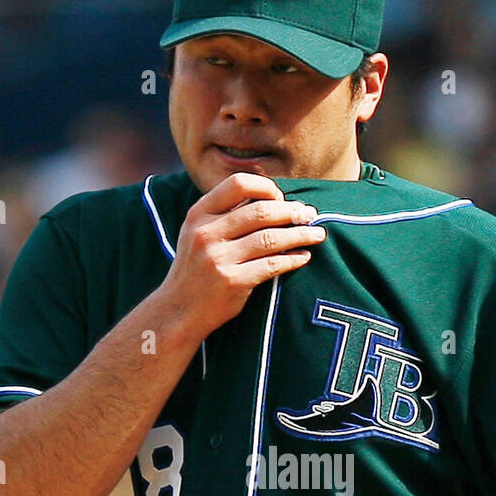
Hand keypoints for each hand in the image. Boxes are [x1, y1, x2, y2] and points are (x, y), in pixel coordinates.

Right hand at [159, 172, 325, 338]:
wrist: (178, 311)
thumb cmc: (195, 269)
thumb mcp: (197, 233)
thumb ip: (224, 214)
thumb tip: (270, 196)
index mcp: (199, 214)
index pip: (238, 184)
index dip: (266, 188)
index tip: (282, 198)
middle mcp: (207, 233)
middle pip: (260, 211)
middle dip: (292, 211)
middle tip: (310, 214)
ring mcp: (219, 259)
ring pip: (271, 238)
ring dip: (300, 235)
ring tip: (317, 234)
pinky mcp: (232, 282)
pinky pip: (272, 266)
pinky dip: (293, 260)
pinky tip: (304, 257)